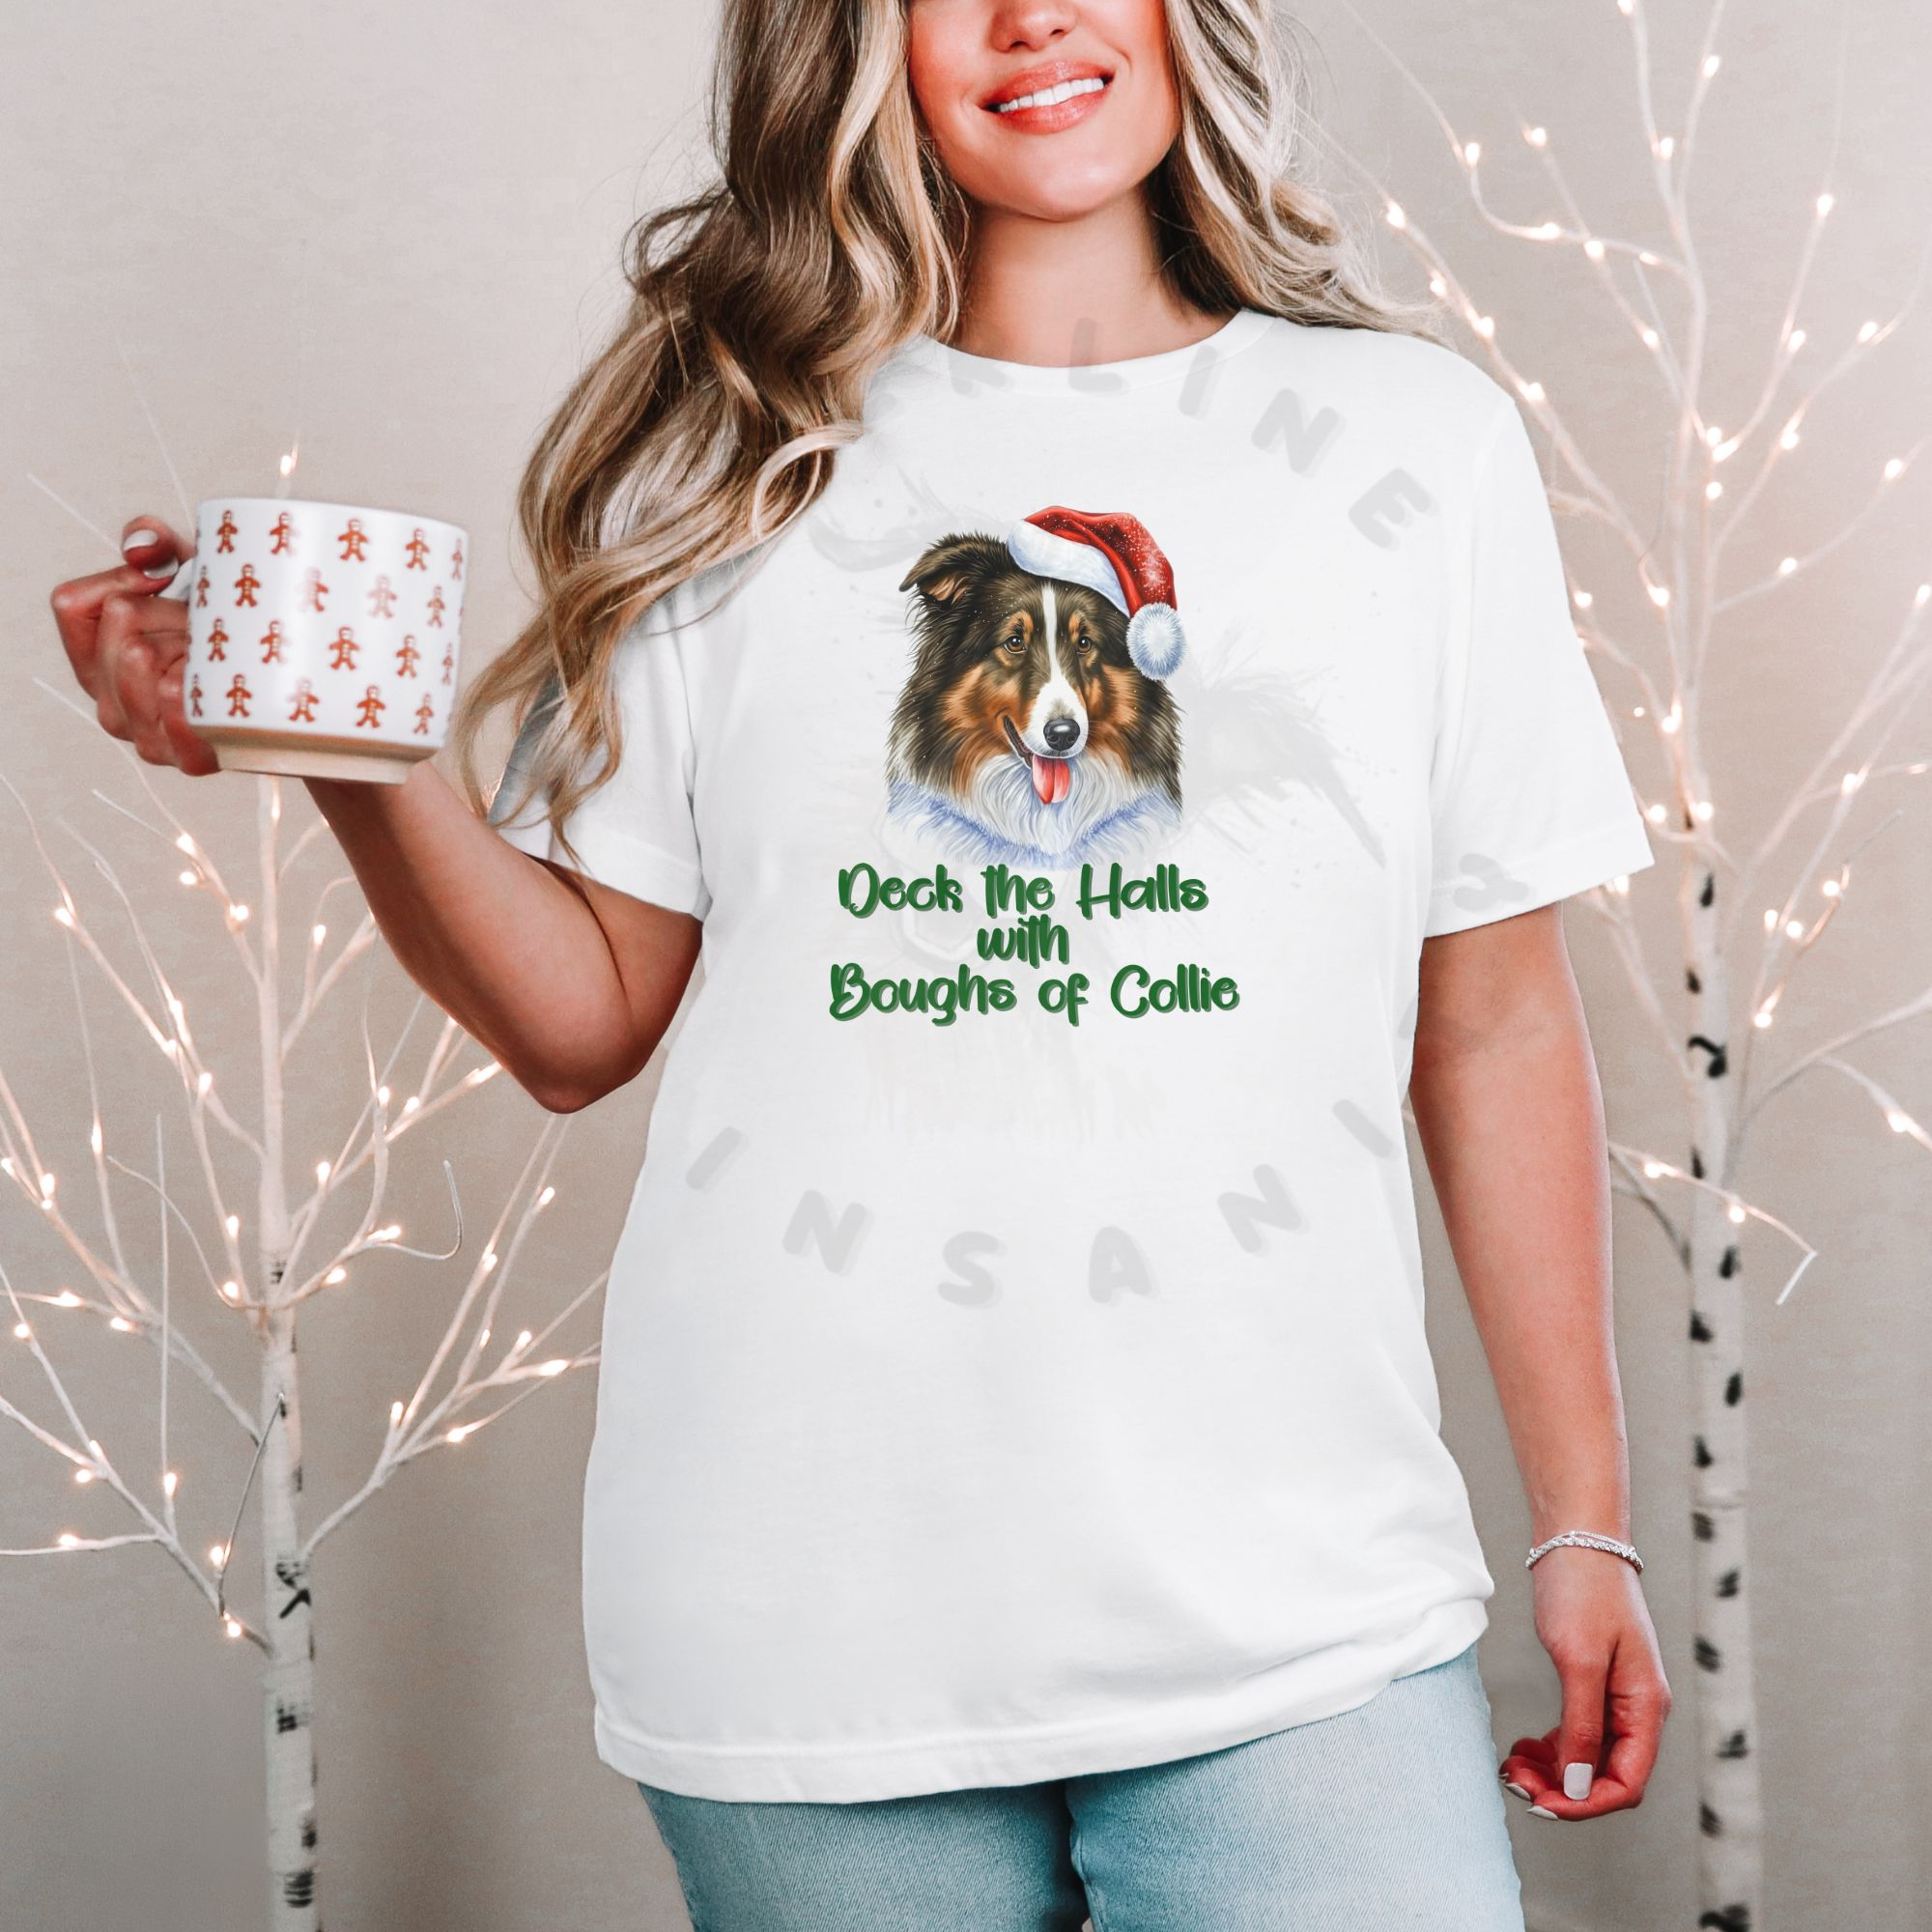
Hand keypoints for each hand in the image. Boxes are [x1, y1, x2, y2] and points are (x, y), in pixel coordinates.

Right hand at [48, 517, 222, 775]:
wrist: (291, 695)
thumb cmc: (231, 634)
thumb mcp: (192, 573)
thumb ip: (154, 542)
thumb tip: (145, 551)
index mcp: (96, 659)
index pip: (73, 604)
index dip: (121, 578)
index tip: (166, 577)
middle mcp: (111, 701)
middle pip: (119, 626)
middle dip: (170, 612)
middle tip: (206, 626)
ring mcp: (146, 736)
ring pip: (142, 661)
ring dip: (187, 645)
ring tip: (215, 653)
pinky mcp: (188, 759)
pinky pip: (176, 715)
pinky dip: (195, 693)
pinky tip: (211, 683)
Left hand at [1497, 1544, 1670, 1819]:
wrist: (1575, 1536)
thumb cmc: (1583, 1590)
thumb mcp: (1579, 1661)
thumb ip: (1581, 1726)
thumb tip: (1578, 1786)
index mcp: (1645, 1708)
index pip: (1627, 1784)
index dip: (1585, 1804)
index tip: (1540, 1802)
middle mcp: (1637, 1709)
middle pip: (1607, 1776)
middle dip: (1563, 1789)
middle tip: (1515, 1783)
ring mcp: (1616, 1696)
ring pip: (1590, 1758)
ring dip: (1554, 1771)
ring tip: (1512, 1767)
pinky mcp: (1594, 1681)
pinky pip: (1578, 1733)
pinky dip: (1552, 1746)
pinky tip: (1524, 1746)